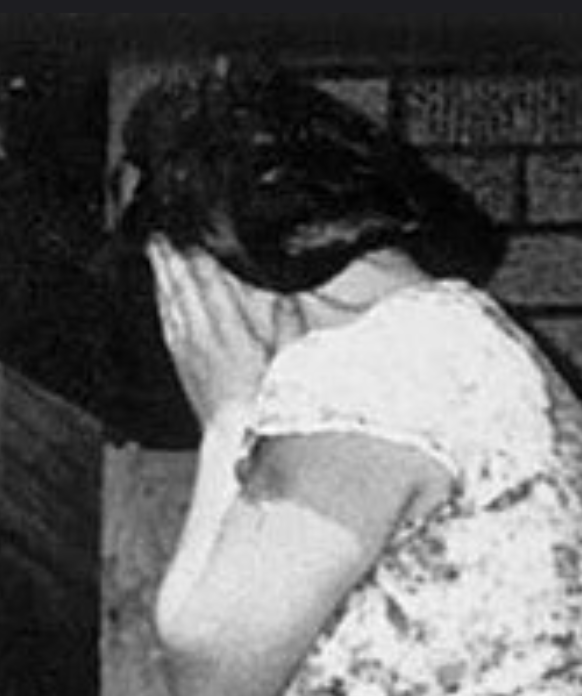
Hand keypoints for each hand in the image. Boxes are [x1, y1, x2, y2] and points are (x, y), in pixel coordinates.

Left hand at [147, 237, 278, 425]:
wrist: (235, 439)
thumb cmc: (263, 405)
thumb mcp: (287, 363)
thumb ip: (288, 326)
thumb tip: (286, 297)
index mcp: (231, 333)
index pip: (211, 282)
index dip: (201, 255)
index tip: (195, 234)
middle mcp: (203, 337)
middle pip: (182, 287)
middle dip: (171, 257)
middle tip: (162, 232)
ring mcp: (188, 350)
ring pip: (169, 302)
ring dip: (162, 275)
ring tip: (156, 251)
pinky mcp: (180, 363)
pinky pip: (166, 323)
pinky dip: (162, 302)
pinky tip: (160, 293)